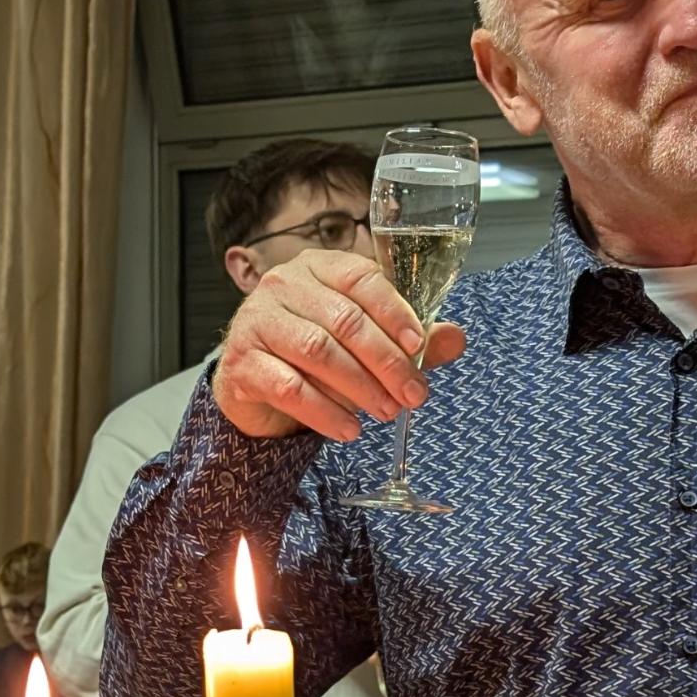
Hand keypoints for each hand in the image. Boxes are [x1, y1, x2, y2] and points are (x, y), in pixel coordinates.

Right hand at [211, 248, 465, 441]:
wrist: (252, 382)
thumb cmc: (313, 353)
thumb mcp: (364, 342)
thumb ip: (408, 340)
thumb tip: (455, 339)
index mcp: (319, 267)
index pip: (362, 278)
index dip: (395, 312)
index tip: (419, 346)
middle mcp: (283, 285)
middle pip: (344, 320)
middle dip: (385, 361)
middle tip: (412, 395)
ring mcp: (256, 321)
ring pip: (316, 351)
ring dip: (359, 387)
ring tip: (385, 413)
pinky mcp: (241, 363)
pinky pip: (287, 387)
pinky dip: (323, 412)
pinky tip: (349, 429)